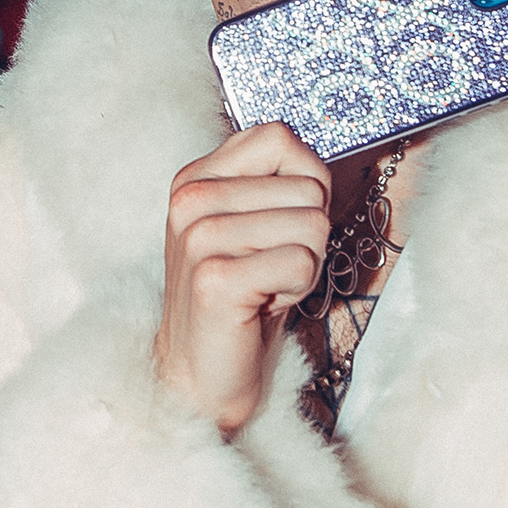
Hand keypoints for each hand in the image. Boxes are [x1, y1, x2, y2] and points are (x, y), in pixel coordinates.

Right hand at [154, 123, 329, 435]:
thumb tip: (317, 158)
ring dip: (304, 265)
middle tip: (269, 266)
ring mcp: (199, 238)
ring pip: (312, 225)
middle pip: (308, 186)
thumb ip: (276, 181)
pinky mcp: (216, 279)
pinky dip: (297, 291)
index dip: (306, 179)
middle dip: (308, 234)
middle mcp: (191, 199)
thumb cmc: (240, 295)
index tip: (282, 220)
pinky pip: (302, 263)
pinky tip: (262, 306)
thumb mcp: (252, 223)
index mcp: (195, 177)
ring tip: (264, 286)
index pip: (280, 136)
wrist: (200, 371)